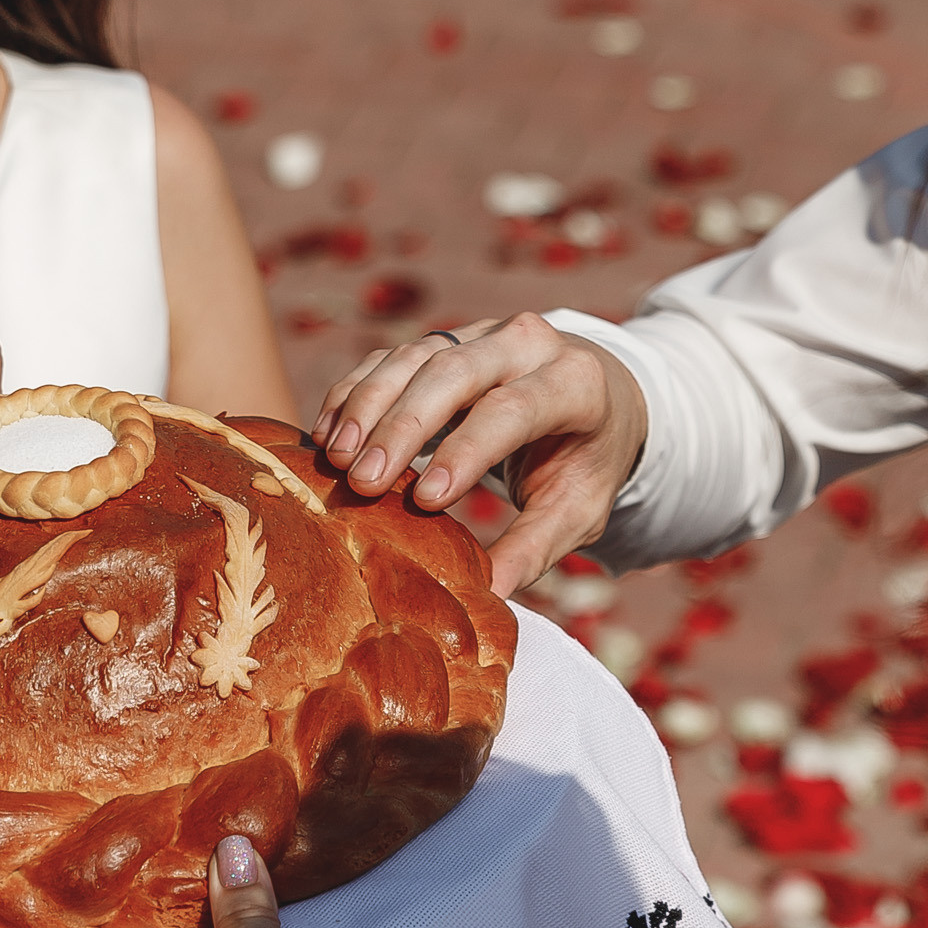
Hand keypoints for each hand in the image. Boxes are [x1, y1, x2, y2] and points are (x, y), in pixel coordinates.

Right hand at [314, 315, 649, 596]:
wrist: (598, 395)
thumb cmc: (585, 460)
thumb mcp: (578, 507)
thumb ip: (536, 546)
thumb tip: (489, 593)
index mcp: (575, 383)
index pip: (513, 410)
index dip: (466, 451)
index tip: (424, 500)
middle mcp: (528, 342)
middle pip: (455, 371)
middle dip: (403, 425)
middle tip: (363, 480)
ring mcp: (481, 334)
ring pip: (415, 356)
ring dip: (368, 404)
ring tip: (338, 458)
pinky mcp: (444, 339)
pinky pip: (391, 357)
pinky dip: (355, 391)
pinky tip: (329, 434)